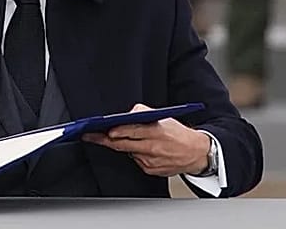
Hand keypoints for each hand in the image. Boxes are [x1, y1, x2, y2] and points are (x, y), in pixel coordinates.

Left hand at [83, 103, 211, 176]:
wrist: (196, 153)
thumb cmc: (179, 134)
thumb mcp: (164, 118)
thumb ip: (144, 114)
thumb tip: (127, 113)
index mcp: (156, 132)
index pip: (132, 131)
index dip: (117, 131)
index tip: (105, 131)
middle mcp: (152, 148)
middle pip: (123, 145)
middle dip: (104, 140)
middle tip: (90, 136)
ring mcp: (151, 161)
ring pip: (128, 152)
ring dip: (121, 145)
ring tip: (110, 138)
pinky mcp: (151, 171)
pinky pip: (135, 161)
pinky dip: (134, 154)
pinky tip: (138, 149)